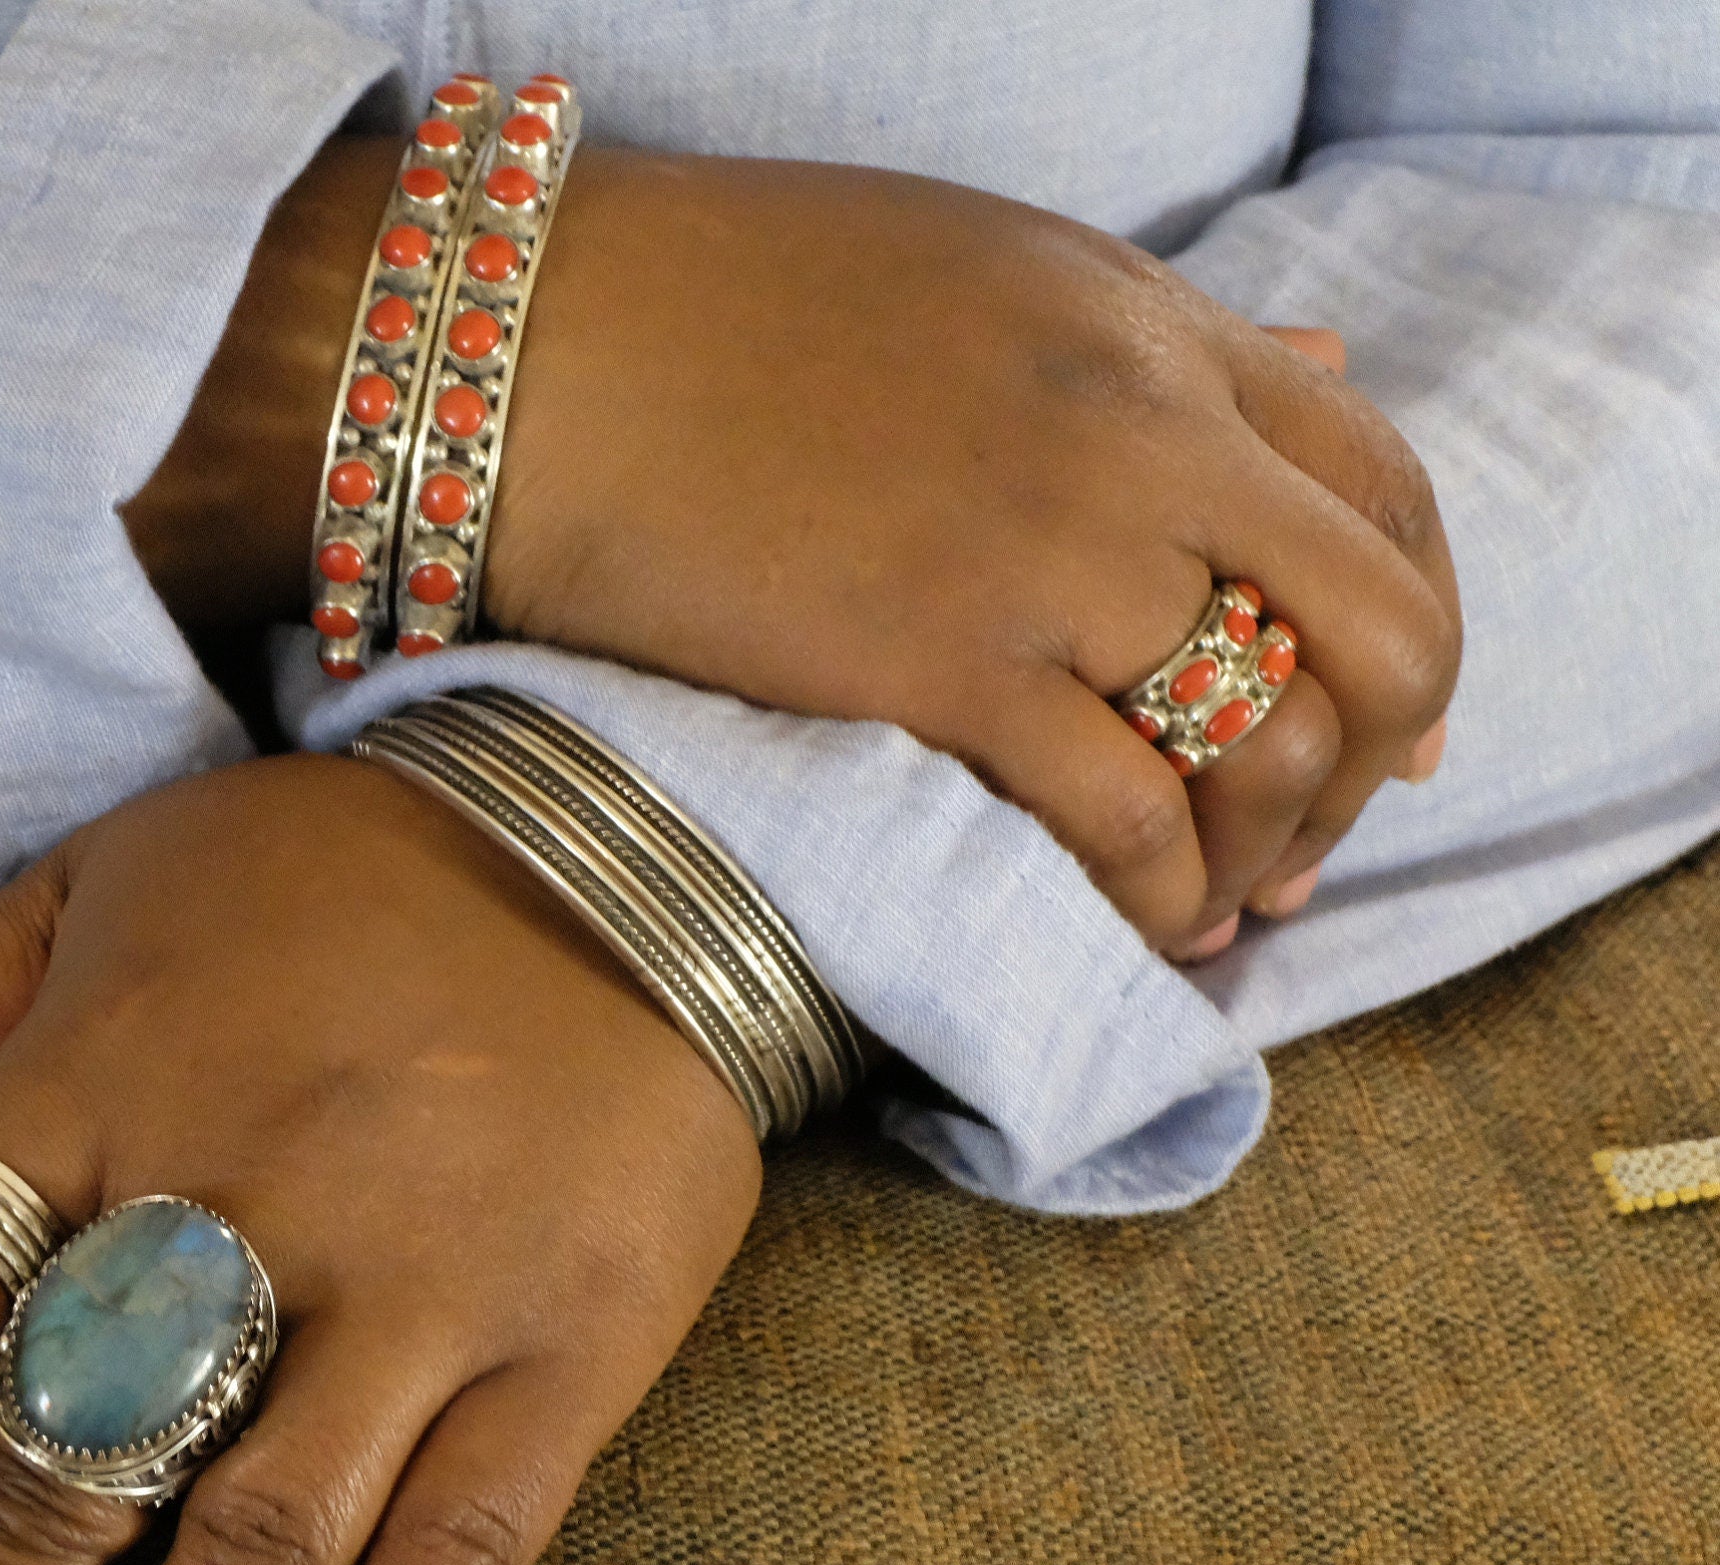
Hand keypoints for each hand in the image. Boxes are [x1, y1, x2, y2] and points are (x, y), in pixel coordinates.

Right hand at [127, 144, 1461, 957]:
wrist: (529, 345)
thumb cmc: (721, 301)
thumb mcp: (986, 267)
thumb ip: (1151, 335)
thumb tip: (1319, 359)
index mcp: (1150, 323)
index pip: (1382, 482)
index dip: (1408, 618)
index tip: (1376, 717)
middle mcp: (1142, 431)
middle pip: (1380, 625)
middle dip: (1374, 762)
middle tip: (1305, 843)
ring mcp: (1052, 550)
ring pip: (1269, 743)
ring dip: (1262, 853)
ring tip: (1208, 909)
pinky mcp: (941, 665)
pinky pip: (1126, 821)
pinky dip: (1154, 899)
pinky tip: (1125, 925)